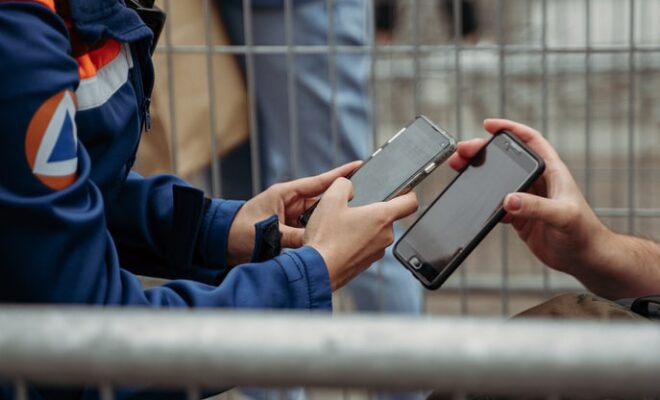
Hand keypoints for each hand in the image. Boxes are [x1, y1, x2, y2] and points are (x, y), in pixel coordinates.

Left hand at [226, 161, 360, 265]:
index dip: (340, 175)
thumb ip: (294, 237)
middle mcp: (291, 203)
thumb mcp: (268, 233)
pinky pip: (309, 230)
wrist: (220, 244)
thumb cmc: (238, 232)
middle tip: (362, 204)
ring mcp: (290, 216)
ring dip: (328, 223)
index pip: (318, 181)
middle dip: (340, 203)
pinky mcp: (289, 230)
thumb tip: (317, 241)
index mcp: (285, 194)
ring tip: (347, 225)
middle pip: (323, 200)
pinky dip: (318, 234)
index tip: (358, 165)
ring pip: (318, 217)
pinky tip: (329, 240)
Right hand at [303, 178, 417, 290]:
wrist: (317, 270)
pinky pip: (366, 246)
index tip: (401, 190)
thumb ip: (343, 184)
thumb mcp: (330, 200)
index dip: (408, 192)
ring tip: (341, 227)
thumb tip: (347, 185)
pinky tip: (339, 241)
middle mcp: (385, 236)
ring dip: (363, 227)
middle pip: (387, 217)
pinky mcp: (367, 263)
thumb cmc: (326, 238)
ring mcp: (377, 252)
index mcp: (382, 217)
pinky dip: (356, 241)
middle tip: (351, 209)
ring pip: (375, 232)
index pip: (410, 202)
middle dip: (371, 211)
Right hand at [447, 119, 610, 277]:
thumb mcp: (562, 216)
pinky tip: (474, 201)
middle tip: (463, 152)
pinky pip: (497, 204)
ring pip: (498, 179)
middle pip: (506, 159)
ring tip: (460, 170)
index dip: (510, 129)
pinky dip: (484, 201)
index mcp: (551, 172)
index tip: (488, 125)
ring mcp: (527, 199)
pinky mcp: (520, 216)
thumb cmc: (583, 232)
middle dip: (484, 151)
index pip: (530, 140)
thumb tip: (509, 200)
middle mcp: (538, 182)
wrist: (584, 258)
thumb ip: (537, 208)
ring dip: (479, 174)